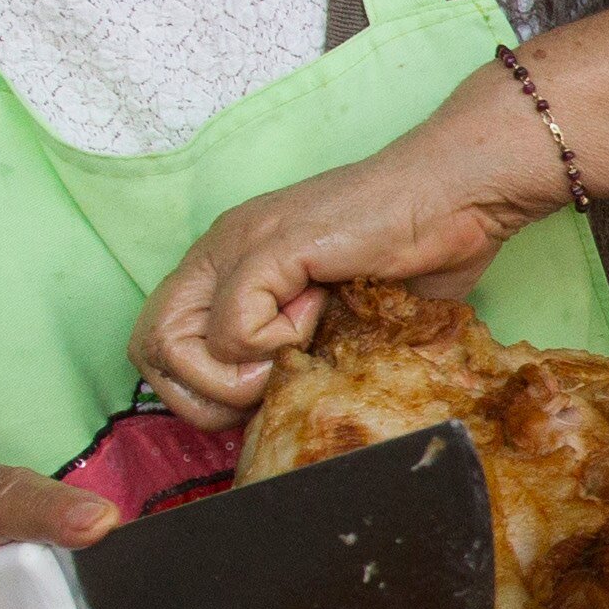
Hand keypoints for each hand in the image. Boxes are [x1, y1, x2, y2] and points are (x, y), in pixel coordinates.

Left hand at [133, 86, 533, 426]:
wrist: (458, 195)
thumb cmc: (416, 254)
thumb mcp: (335, 320)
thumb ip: (291, 355)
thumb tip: (267, 413)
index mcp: (227, 263)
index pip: (156, 343)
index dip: (196, 391)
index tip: (259, 396)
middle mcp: (220, 249)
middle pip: (150, 348)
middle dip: (207, 395)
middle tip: (272, 384)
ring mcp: (239, 244)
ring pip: (177, 344)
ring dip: (242, 374)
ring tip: (302, 347)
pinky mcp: (270, 247)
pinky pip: (235, 329)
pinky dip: (279, 343)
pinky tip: (324, 311)